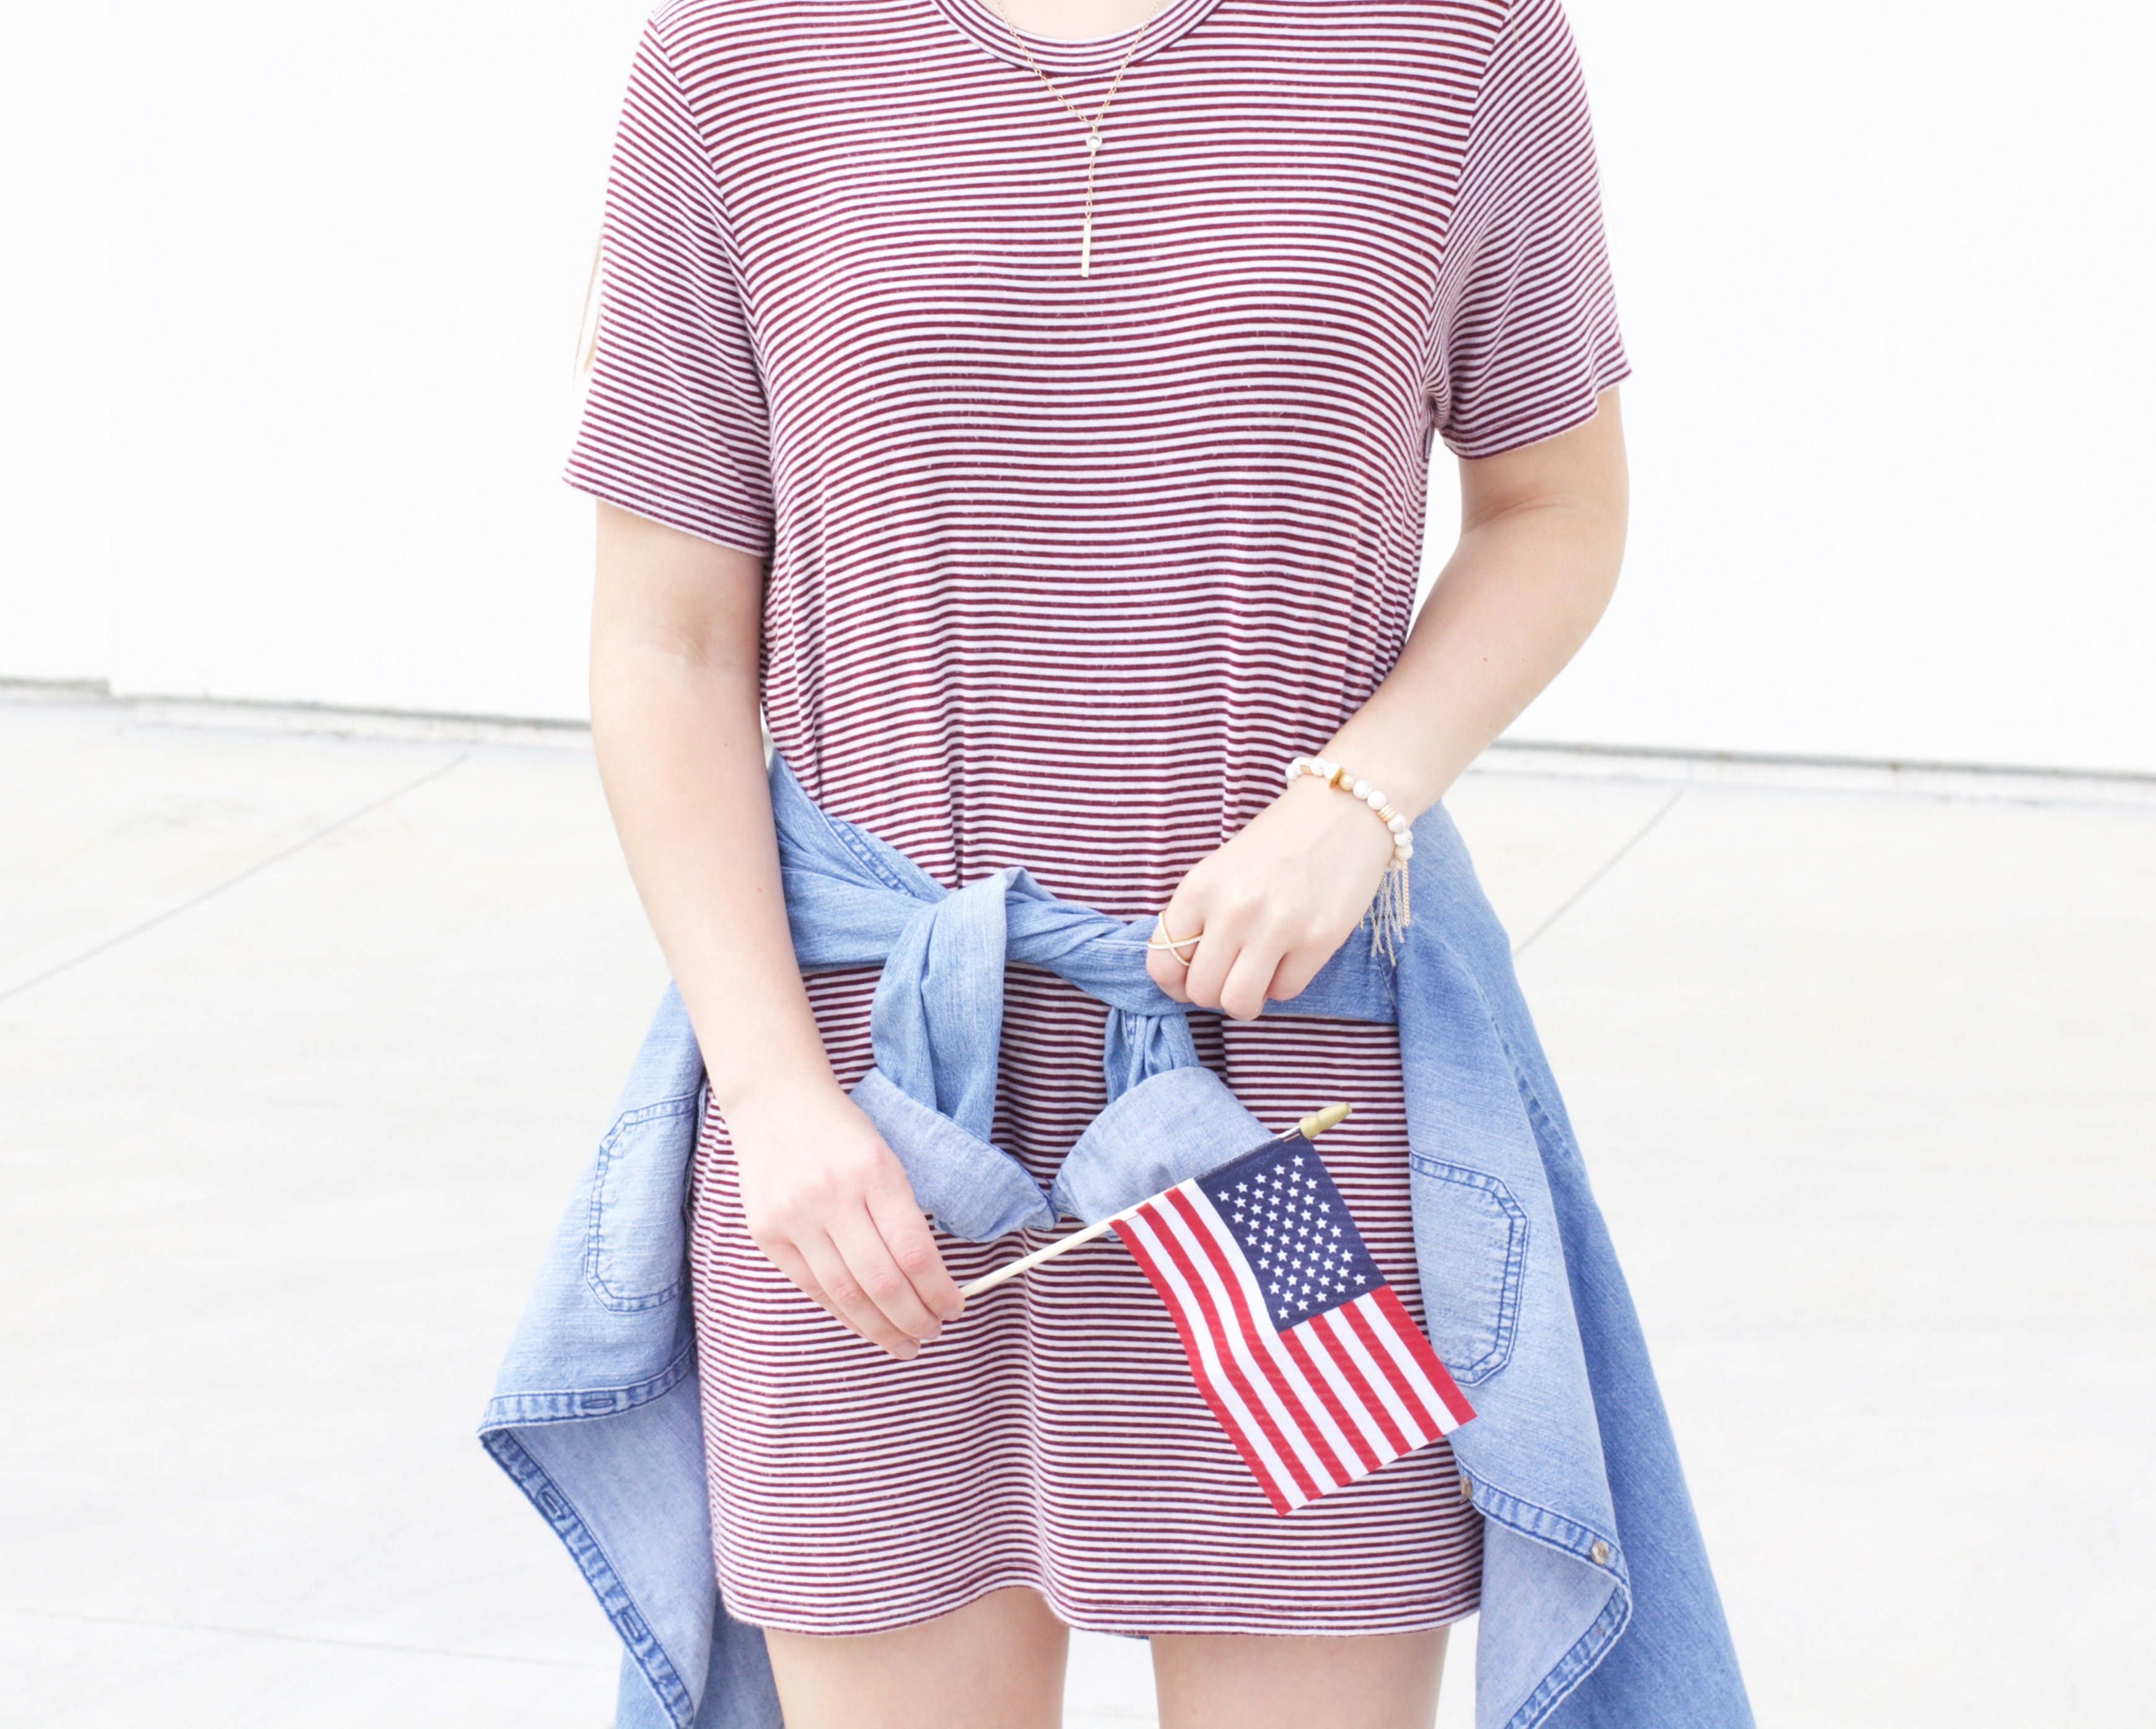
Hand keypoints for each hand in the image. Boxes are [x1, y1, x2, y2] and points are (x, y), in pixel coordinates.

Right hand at [722, 1077, 964, 1359]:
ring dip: (881, 1328)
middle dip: (914, 1318)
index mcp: (873, 1171)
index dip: (938, 1291)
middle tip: (933, 1333)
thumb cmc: (843, 1134)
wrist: (776, 1104)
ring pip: (845, 1294)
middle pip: (881, 1281)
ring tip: (905, 1343)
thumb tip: (932, 1281)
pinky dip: (845, 1314)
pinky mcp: (767, 1233)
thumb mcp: (886, 1158)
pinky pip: (812, 1288)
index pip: (914, 1251)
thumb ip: (905, 1215)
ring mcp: (794, 1217)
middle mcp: (831, 1195)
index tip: (955, 1308)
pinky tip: (867, 1325)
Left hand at [1148, 775, 1398, 1020]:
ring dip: (1246, 999)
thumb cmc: (1278, 841)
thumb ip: (1200, 917)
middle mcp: (1233, 909)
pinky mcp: (1319, 940)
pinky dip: (1283, 983)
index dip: (1174, 984)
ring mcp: (1277, 926)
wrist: (1344, 807)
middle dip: (1213, 994)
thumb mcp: (1221, 869)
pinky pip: (1285, 992)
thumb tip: (1187, 974)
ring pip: (1239, 1003)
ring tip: (1257, 977)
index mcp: (1199, 888)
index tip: (1189, 981)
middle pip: (1201, 991)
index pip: (1162, 963)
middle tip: (1231, 976)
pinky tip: (1290, 957)